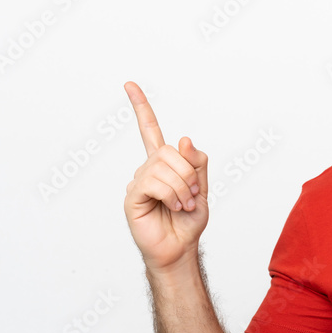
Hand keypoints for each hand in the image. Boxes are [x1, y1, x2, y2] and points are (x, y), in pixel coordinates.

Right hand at [122, 81, 208, 272]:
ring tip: (183, 206)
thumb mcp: (202, 188)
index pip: (150, 130)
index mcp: (163, 164)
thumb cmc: (188, 221)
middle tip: (192, 196)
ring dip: (183, 189)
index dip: (141, 107)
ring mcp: (138, 181)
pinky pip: (154, 182)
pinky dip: (171, 195)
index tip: (129, 84)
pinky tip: (172, 207)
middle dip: (189, 174)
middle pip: (171, 152)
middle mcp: (148, 169)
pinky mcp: (132, 197)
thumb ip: (196, 163)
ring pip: (164, 168)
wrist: (180, 248)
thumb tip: (184, 139)